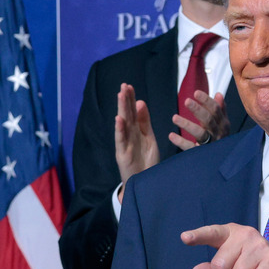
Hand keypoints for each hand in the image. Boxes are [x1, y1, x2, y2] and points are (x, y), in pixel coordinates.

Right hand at [115, 83, 159, 200]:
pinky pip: (121, 140)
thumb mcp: (149, 138)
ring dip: (121, 109)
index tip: (129, 86)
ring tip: (120, 95)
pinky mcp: (122, 154)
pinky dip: (120, 130)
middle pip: (127, 115)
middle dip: (125, 100)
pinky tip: (118, 119)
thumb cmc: (146, 161)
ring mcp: (125, 144)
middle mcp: (129, 135)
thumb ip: (144, 122)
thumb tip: (140, 102)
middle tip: (124, 85)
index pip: (133, 112)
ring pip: (123, 124)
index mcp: (137, 131)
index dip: (131, 99)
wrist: (144, 183)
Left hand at [169, 91, 231, 150]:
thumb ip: (220, 109)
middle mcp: (218, 134)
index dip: (206, 100)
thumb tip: (219, 94)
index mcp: (223, 124)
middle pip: (209, 120)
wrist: (220, 161)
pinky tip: (171, 135)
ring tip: (174, 117)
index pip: (216, 110)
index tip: (196, 92)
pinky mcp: (201, 154)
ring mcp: (211, 145)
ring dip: (187, 124)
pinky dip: (181, 142)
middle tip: (186, 101)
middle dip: (198, 110)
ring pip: (201, 134)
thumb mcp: (221, 124)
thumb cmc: (219, 138)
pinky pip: (191, 148)